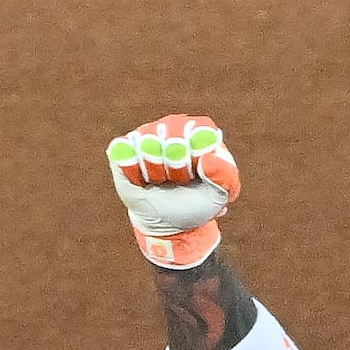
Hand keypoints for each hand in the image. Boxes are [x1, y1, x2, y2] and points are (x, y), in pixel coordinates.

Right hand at [107, 113, 240, 267]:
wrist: (167, 223)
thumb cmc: (196, 204)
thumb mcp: (219, 195)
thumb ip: (225, 175)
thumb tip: (207, 158)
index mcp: (200, 131)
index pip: (197, 132)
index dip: (194, 158)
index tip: (195, 176)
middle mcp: (173, 125)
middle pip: (171, 137)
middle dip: (175, 168)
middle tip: (178, 181)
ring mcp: (147, 133)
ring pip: (147, 143)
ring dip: (155, 172)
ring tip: (161, 182)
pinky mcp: (124, 147)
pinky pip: (124, 151)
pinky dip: (134, 173)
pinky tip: (143, 181)